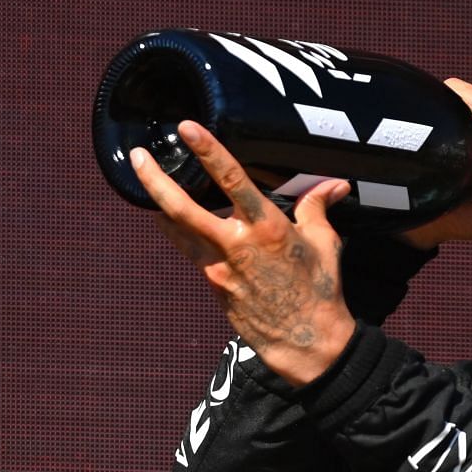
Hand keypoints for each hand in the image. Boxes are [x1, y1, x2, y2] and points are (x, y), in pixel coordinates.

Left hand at [132, 119, 354, 386]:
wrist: (305, 343)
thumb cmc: (319, 290)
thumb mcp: (324, 243)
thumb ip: (317, 207)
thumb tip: (335, 184)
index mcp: (267, 228)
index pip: (232, 179)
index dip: (208, 151)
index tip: (187, 128)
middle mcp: (236, 245)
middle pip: (183, 208)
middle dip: (155, 180)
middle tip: (136, 156)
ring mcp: (219, 267)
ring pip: (180, 229)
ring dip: (161, 204)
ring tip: (147, 179)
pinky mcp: (213, 283)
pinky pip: (192, 249)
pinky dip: (181, 230)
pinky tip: (171, 218)